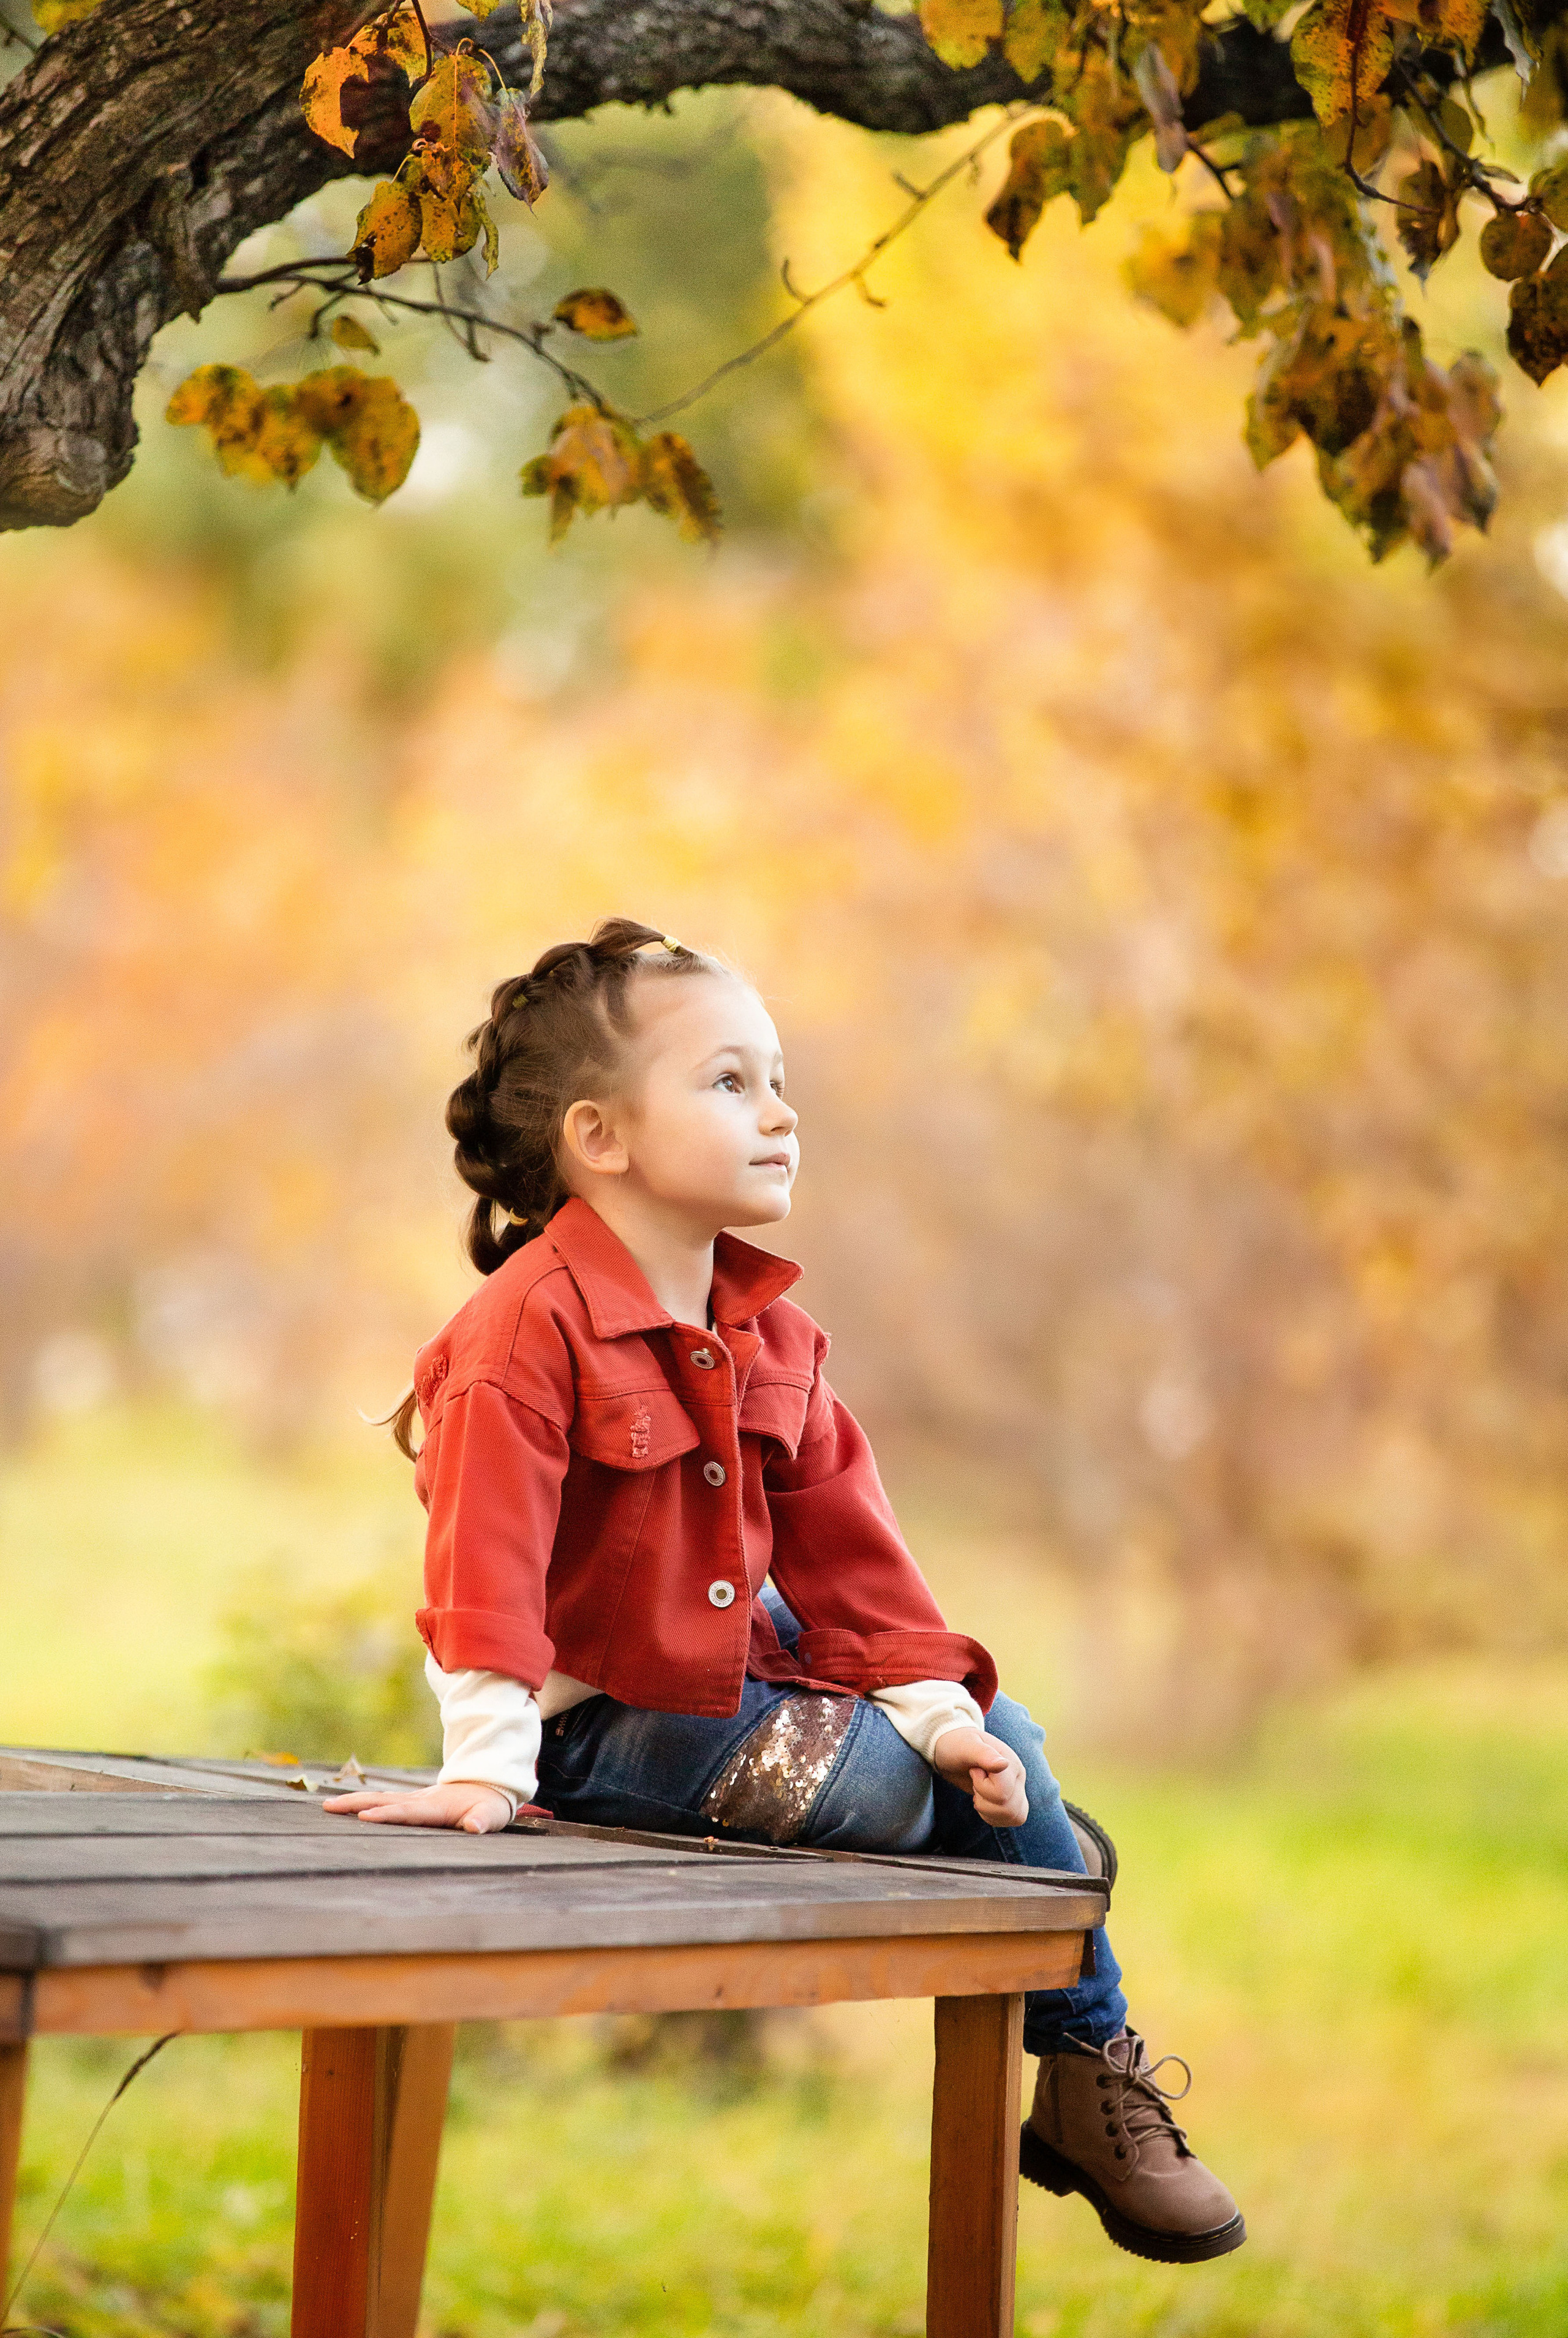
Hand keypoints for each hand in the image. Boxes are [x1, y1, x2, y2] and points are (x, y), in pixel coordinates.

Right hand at [321, 1781, 512, 1833]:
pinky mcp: (409, 1802)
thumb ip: (483, 1820)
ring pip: (379, 1798)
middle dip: (356, 1804)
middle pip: (384, 1801)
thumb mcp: (491, 1814)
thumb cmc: (489, 1807)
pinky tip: (344, 1808)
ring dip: (354, 1802)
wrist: (486, 1785)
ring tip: (327, 1806)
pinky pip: (382, 1800)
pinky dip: (362, 1802)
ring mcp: (413, 1799)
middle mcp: (419, 1801)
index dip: (387, 1814)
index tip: (364, 1817)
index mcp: (436, 1807)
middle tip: (329, 1808)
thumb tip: (476, 1827)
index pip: (408, 1812)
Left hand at [931, 1727, 1028, 1827]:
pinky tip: (983, 1802)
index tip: (973, 1771)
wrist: (953, 1750)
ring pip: (1013, 1817)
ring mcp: (1017, 1789)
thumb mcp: (966, 1746)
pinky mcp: (1012, 1800)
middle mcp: (1018, 1777)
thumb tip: (1003, 1764)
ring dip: (988, 1811)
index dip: (981, 1787)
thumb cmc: (957, 1745)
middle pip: (1009, 1809)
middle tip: (974, 1784)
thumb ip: (984, 1754)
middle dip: (984, 1802)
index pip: (1002, 1793)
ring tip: (979, 1794)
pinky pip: (1011, 1819)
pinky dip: (993, 1817)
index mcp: (1011, 1763)